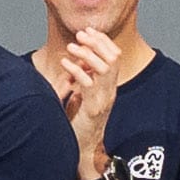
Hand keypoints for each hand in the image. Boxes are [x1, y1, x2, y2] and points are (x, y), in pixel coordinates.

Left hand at [45, 27, 124, 149]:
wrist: (83, 149)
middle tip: (80, 34)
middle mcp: (110, 90)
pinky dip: (77, 71)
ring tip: (71, 47)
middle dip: (97, 43)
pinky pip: (89, 84)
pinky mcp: (94, 109)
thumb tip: (75, 61)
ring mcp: (104, 99)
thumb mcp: (82, 96)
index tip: (88, 30)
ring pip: (105, 68)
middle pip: (113, 58)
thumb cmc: (79, 123)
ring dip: (88, 54)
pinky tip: (65, 64)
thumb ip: (82, 79)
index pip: (114, 56)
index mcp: (109, 86)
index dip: (102, 41)